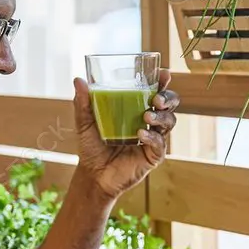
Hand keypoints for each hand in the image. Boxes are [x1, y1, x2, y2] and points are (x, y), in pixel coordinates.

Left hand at [72, 69, 177, 200]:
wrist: (92, 174)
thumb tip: (78, 80)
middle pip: (170, 105)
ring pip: (169, 122)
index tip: (163, 74)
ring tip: (147, 117)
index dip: (162, 82)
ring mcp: (153, 140)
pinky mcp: (152, 157)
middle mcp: (149, 122)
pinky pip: (160, 145)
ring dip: (161, 117)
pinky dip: (153, 138)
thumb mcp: (85, 123)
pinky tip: (141, 134)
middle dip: (168, 98)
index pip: (155, 91)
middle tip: (156, 99)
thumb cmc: (91, 147)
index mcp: (136, 109)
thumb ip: (83, 103)